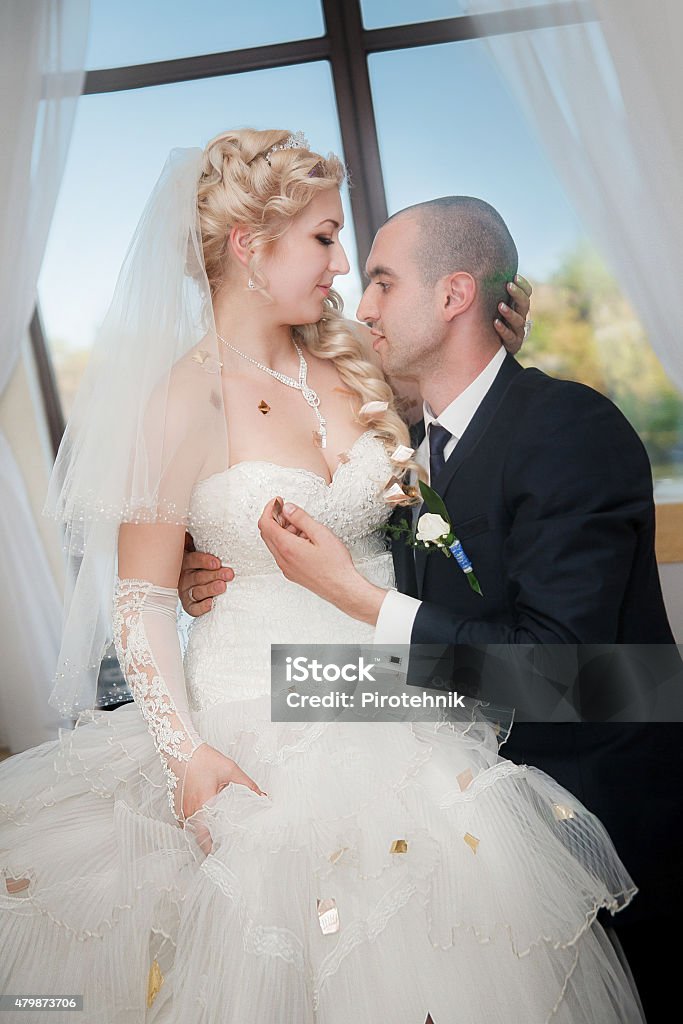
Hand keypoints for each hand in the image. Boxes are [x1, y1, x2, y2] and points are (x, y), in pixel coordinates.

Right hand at [175, 743, 266, 853]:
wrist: (181, 750)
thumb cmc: (204, 759)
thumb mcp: (230, 770)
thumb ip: (247, 785)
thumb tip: (262, 797)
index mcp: (203, 805)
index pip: (208, 837)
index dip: (218, 848)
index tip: (228, 852)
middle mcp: (189, 812)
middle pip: (200, 839)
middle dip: (211, 847)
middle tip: (225, 849)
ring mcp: (181, 811)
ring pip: (192, 833)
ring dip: (203, 837)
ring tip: (218, 841)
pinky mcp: (177, 808)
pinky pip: (187, 824)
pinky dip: (196, 828)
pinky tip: (206, 825)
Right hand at [179, 532, 233, 615]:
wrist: (192, 581)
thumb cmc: (200, 562)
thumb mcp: (197, 547)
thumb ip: (199, 539)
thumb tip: (210, 518)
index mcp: (185, 561)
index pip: (192, 560)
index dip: (204, 561)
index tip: (217, 562)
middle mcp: (183, 577)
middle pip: (197, 576)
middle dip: (214, 575)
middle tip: (229, 574)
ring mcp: (185, 592)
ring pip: (196, 591)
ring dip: (210, 589)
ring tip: (223, 586)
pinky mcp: (189, 605)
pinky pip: (193, 608)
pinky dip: (202, 607)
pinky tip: (211, 603)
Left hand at [257, 497, 387, 624]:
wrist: (342, 588)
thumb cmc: (335, 565)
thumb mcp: (321, 534)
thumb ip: (301, 518)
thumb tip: (287, 508)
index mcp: (287, 547)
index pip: (266, 523)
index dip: (270, 509)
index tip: (277, 501)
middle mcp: (282, 559)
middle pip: (267, 533)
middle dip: (276, 519)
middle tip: (291, 512)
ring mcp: (286, 567)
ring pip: (274, 543)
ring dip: (284, 531)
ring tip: (305, 528)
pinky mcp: (291, 572)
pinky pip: (282, 553)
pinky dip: (288, 542)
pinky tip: (305, 540)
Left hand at [494, 274, 531, 353]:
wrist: (495, 350)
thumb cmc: (491, 322)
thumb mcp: (492, 307)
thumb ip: (488, 294)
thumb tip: (467, 278)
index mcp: (518, 306)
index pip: (527, 293)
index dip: (523, 285)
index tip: (515, 276)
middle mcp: (520, 317)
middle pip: (525, 304)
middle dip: (517, 294)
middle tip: (509, 285)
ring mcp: (518, 331)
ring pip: (519, 320)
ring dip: (510, 312)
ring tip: (500, 306)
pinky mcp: (513, 344)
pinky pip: (510, 336)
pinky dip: (503, 329)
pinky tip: (495, 323)